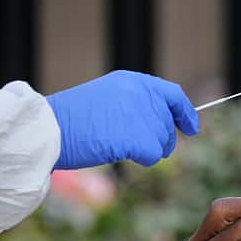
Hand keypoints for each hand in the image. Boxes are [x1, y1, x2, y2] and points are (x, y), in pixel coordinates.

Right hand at [48, 70, 198, 168]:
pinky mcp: (139, 137)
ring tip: (117, 143)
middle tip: (133, 145)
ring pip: (163, 141)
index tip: (192, 127)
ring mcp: (142, 115)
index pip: (173, 94)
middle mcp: (143, 94)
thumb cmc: (72, 117)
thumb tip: (163, 122)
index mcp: (134, 81)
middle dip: (160, 139)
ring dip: (147, 149)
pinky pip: (154, 154)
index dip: (186, 113)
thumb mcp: (109, 98)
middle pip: (168, 124)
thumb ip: (137, 104)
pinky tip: (118, 151)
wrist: (49, 129)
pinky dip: (141, 159)